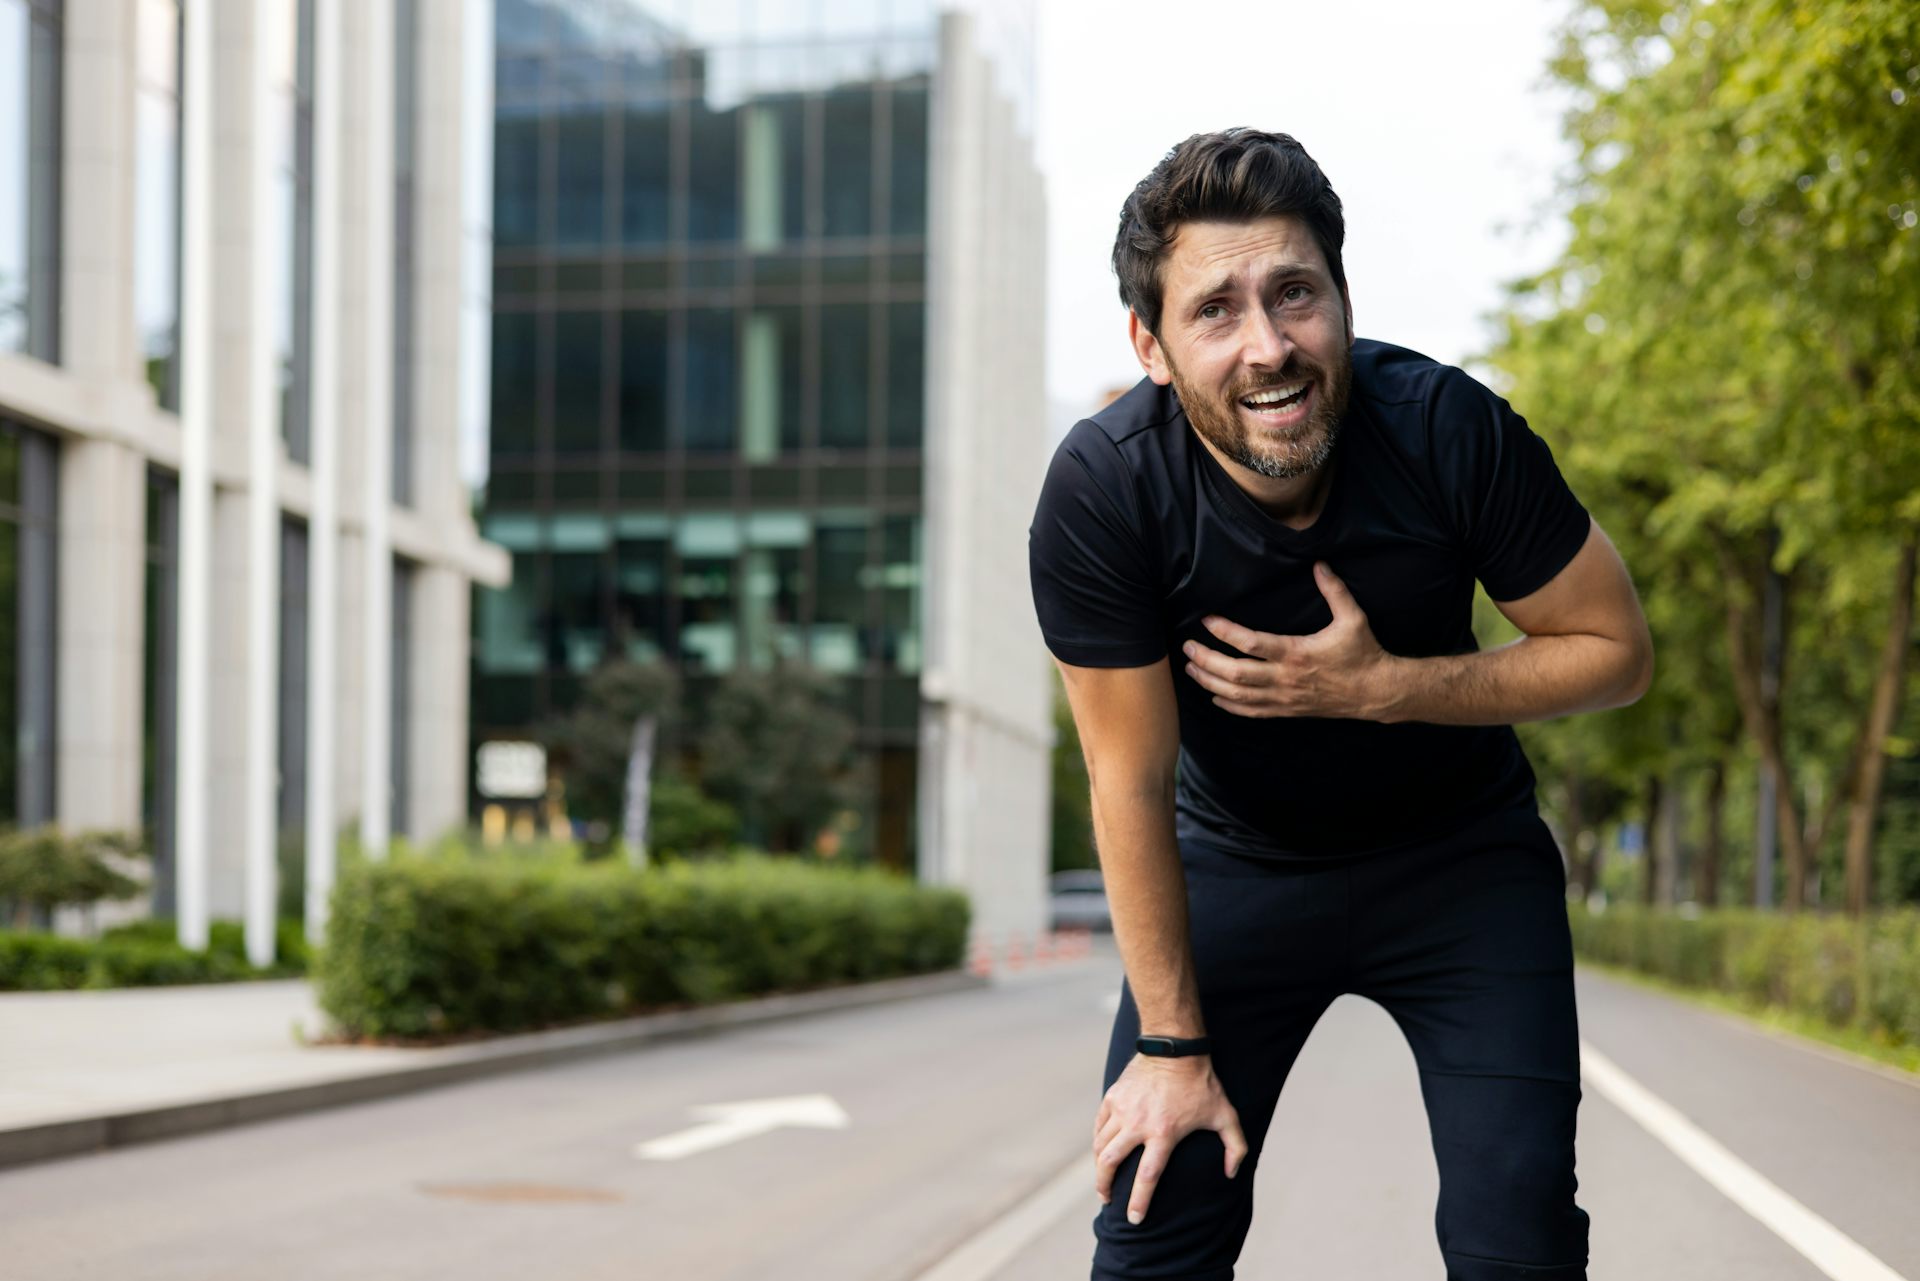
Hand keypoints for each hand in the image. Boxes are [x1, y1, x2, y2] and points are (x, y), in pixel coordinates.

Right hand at [1093, 1054, 1248, 1225]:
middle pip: (1111, 1163)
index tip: (1134, 1219)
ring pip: (1101, 1146)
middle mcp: (1138, 1124)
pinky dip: (1098, 1141)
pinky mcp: (1113, 1096)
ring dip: (1099, 1167)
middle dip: (1104, 1186)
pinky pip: (1099, 1126)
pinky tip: (1101, 1150)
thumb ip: (1235, 1148)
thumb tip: (1230, 1174)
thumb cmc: (1202, 1083)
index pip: (1147, 1176)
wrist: (1175, 1047)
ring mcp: (1122, 1109)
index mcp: (1164, 1133)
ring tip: (1102, 1179)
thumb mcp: (1226, 1116)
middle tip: (1106, 1200)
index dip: (1139, 1201)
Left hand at [1181, 561, 1399, 719]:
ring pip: (1238, 695)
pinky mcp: (1287, 710)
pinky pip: (1252, 712)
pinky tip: (1214, 696)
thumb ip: (1334, 590)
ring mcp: (1284, 698)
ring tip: (1190, 669)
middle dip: (1206, 660)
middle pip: (1235, 674)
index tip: (1206, 620)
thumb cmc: (1363, 653)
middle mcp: (1285, 679)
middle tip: (1187, 647)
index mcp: (1297, 654)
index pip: (1251, 644)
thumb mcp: (1353, 618)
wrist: (1376, 692)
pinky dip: (1229, 706)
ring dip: (1210, 682)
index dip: (1225, 632)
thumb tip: (1319, 564)